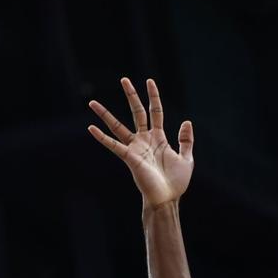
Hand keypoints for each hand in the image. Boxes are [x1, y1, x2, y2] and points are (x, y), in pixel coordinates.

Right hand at [87, 78, 193, 207]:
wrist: (168, 198)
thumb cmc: (176, 182)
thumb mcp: (187, 159)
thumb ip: (186, 140)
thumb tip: (186, 121)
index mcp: (159, 138)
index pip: (155, 111)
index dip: (153, 97)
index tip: (149, 81)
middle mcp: (145, 140)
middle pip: (137, 112)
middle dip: (131, 96)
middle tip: (124, 79)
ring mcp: (135, 148)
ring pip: (118, 126)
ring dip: (105, 115)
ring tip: (92, 102)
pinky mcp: (129, 158)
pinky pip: (113, 145)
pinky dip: (102, 137)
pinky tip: (91, 128)